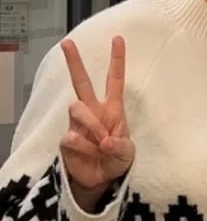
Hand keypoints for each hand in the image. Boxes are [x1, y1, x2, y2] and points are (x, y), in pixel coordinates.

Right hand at [59, 36, 134, 210]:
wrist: (100, 181)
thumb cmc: (116, 160)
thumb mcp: (127, 154)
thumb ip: (119, 146)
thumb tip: (103, 141)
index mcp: (113, 109)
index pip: (114, 80)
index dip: (117, 60)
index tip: (118, 38)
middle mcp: (93, 111)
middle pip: (81, 82)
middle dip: (74, 62)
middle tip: (67, 42)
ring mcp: (77, 124)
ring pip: (77, 108)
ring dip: (91, 124)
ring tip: (102, 143)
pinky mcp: (66, 139)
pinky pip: (72, 136)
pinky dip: (85, 147)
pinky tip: (90, 154)